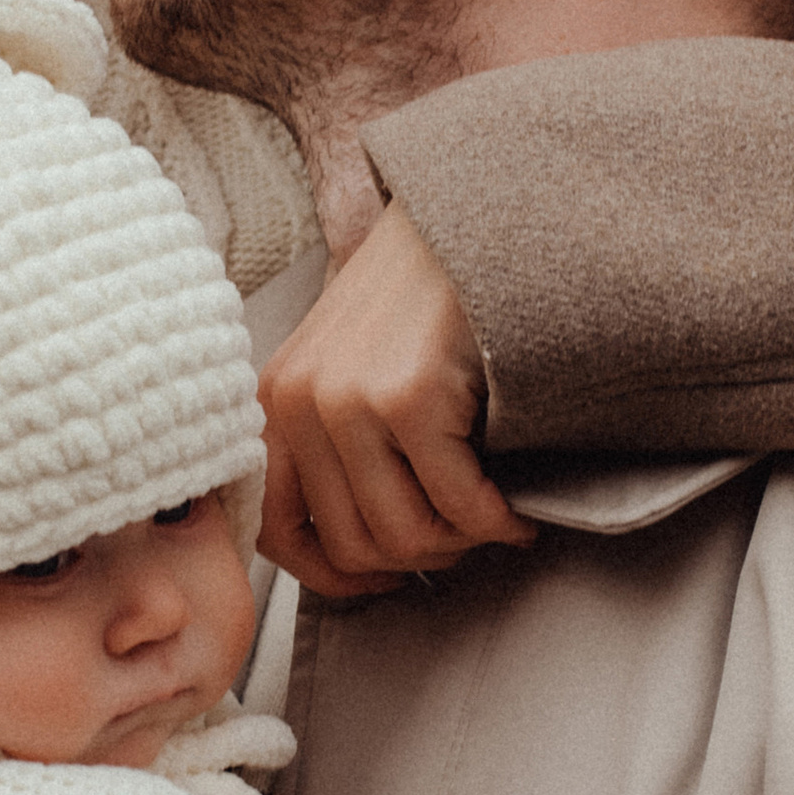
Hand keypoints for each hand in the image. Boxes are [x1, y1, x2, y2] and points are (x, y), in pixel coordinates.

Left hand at [259, 202, 534, 599]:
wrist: (472, 216)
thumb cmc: (422, 297)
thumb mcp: (351, 366)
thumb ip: (337, 444)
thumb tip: (369, 551)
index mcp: (276, 404)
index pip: (280, 535)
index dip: (340, 577)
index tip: (390, 578)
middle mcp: (298, 404)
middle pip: (354, 547)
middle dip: (420, 559)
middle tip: (466, 537)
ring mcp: (348, 400)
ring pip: (404, 536)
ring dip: (461, 542)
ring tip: (492, 518)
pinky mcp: (406, 396)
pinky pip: (457, 503)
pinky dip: (496, 520)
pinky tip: (517, 509)